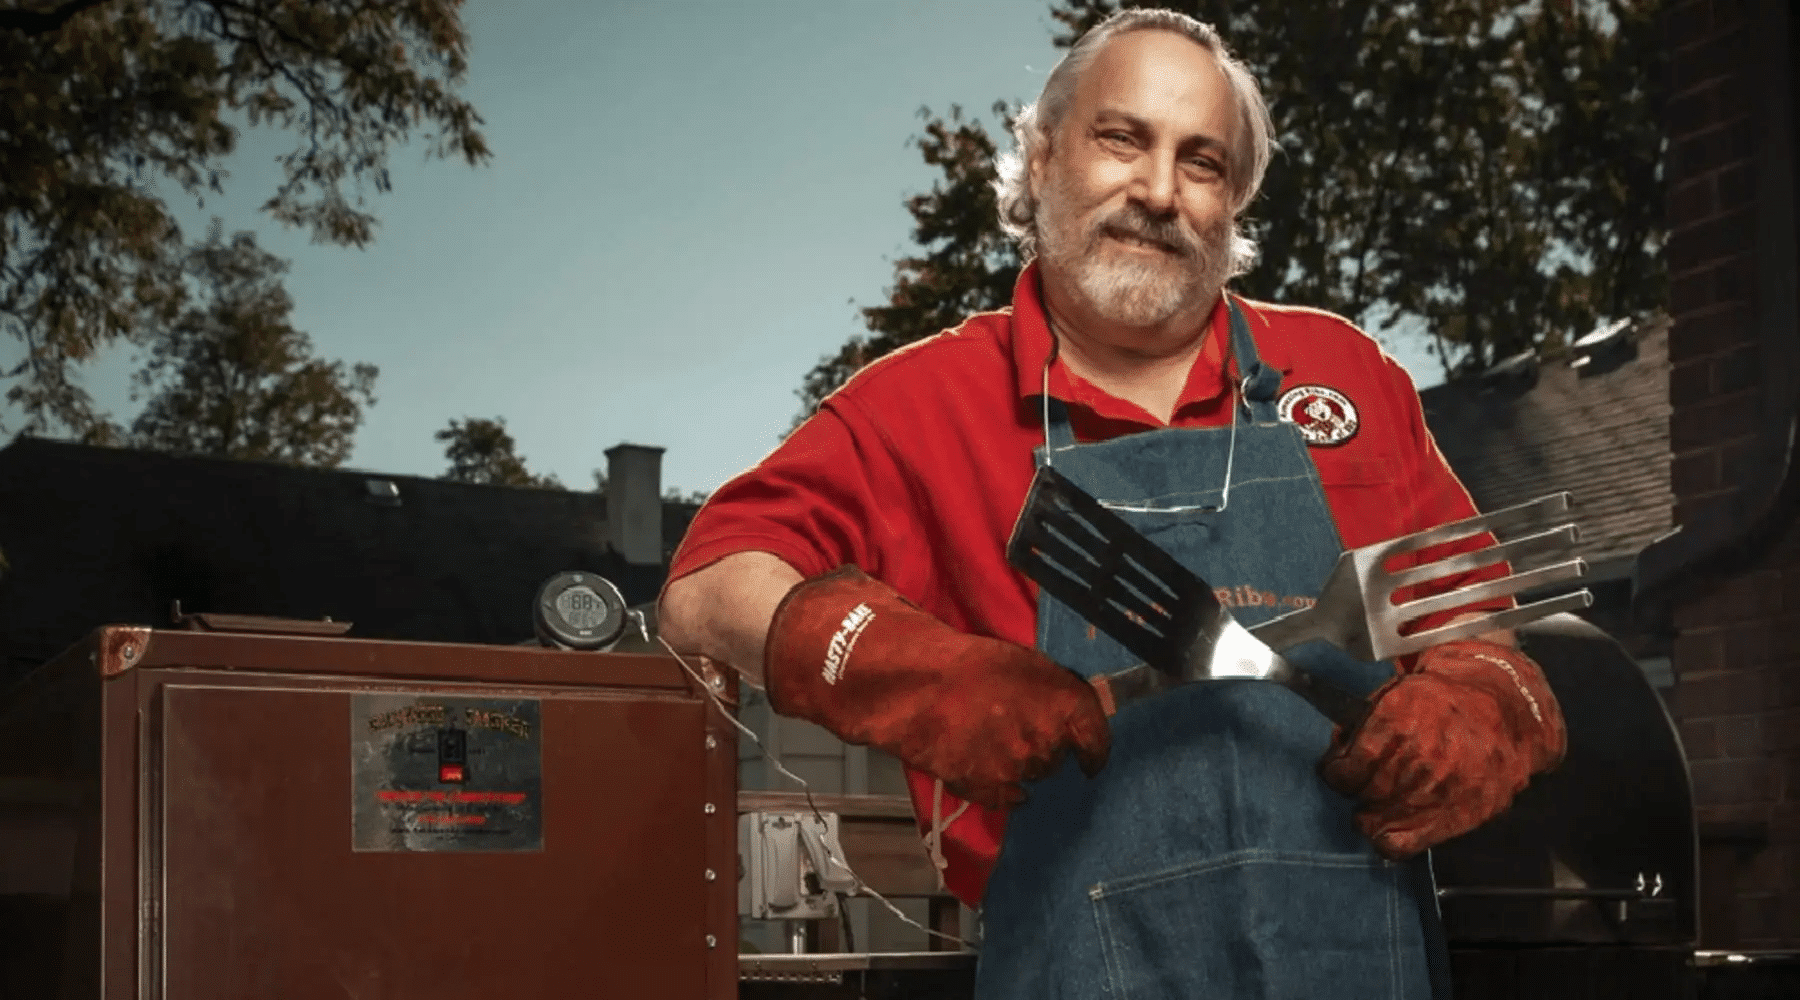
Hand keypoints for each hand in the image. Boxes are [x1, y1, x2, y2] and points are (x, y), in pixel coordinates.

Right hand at [764, 565, 1110, 809]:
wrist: (913, 686)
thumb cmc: (966, 666)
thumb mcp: (1023, 664)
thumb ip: (1055, 691)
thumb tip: (1083, 708)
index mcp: (1062, 700)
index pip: (1097, 736)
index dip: (1096, 750)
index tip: (1092, 758)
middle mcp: (1047, 736)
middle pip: (1057, 755)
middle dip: (1043, 744)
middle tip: (1014, 724)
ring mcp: (1019, 766)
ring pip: (1032, 775)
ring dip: (1019, 761)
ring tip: (987, 736)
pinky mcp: (990, 788)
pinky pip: (1009, 797)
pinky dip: (1001, 787)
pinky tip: (980, 762)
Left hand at [1318, 639, 1564, 859]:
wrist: (1505, 710)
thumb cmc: (1445, 701)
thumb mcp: (1397, 695)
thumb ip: (1363, 724)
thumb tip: (1338, 750)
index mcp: (1396, 723)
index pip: (1344, 772)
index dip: (1335, 772)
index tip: (1338, 770)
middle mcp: (1416, 759)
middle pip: (1363, 796)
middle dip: (1356, 790)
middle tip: (1362, 784)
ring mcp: (1438, 791)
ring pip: (1377, 823)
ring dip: (1371, 814)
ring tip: (1378, 803)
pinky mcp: (1458, 815)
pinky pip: (1403, 844)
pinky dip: (1388, 841)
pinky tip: (1390, 828)